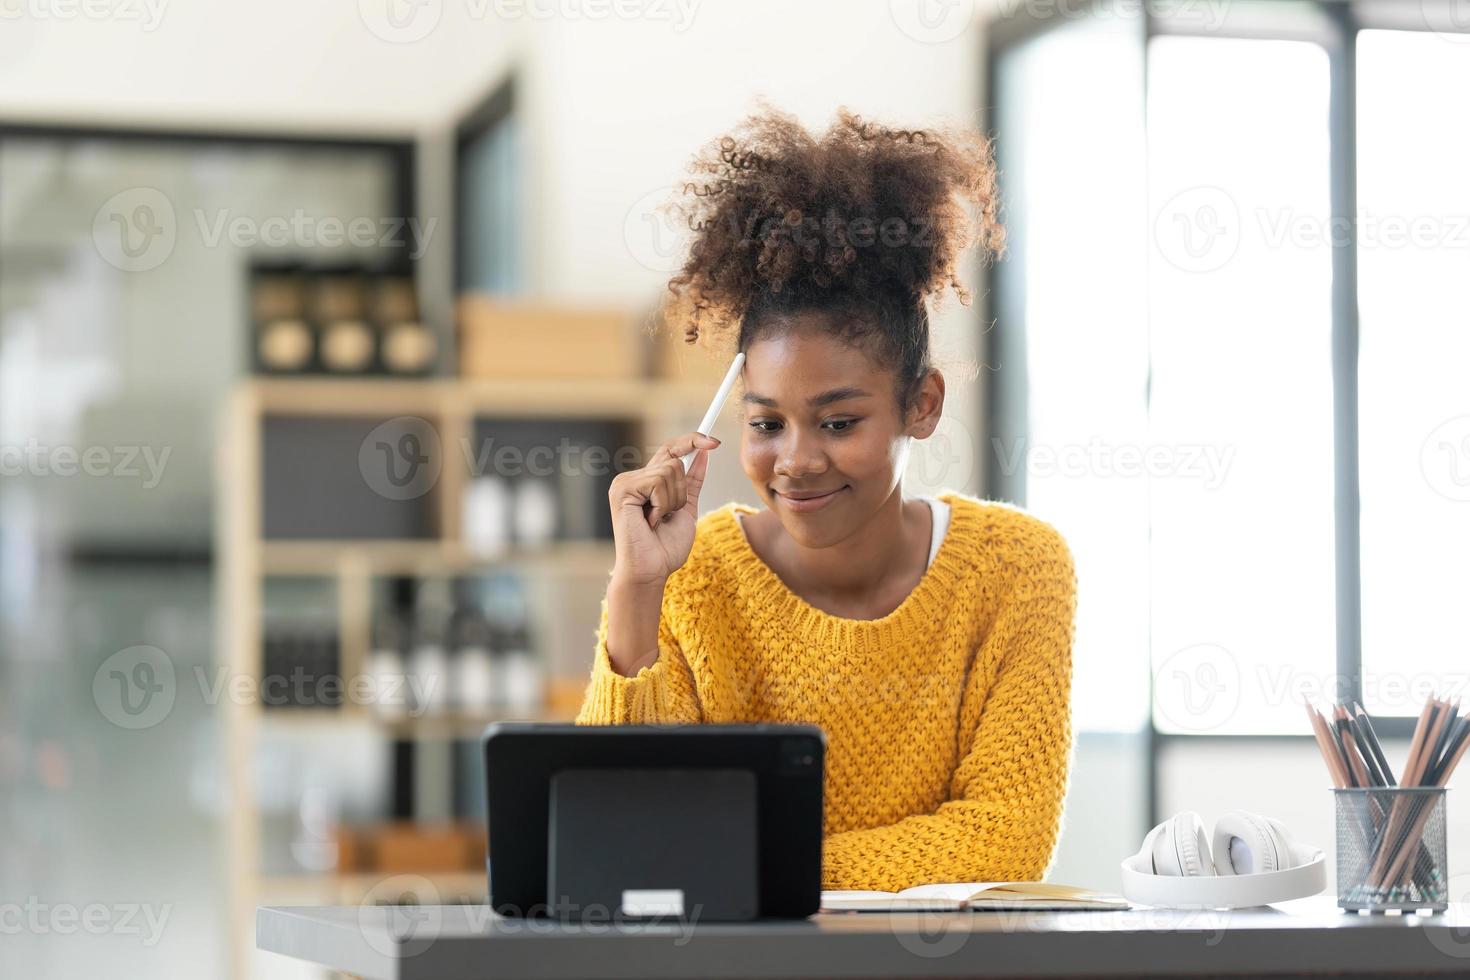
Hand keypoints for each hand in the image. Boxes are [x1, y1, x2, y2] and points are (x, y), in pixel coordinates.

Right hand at [608, 431, 719, 586]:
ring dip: (672, 501)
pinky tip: (650, 522)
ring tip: (658, 521)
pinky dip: (662, 505)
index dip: (692, 441)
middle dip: (682, 490)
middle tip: (668, 515)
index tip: (714, 441)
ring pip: (669, 470)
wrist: (650, 571)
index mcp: (647, 481)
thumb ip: (692, 482)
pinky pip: (658, 482)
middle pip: (675, 459)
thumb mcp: (686, 509)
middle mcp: (633, 478)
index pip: (670, 450)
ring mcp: (625, 482)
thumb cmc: (665, 548)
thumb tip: (703, 453)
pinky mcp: (622, 489)